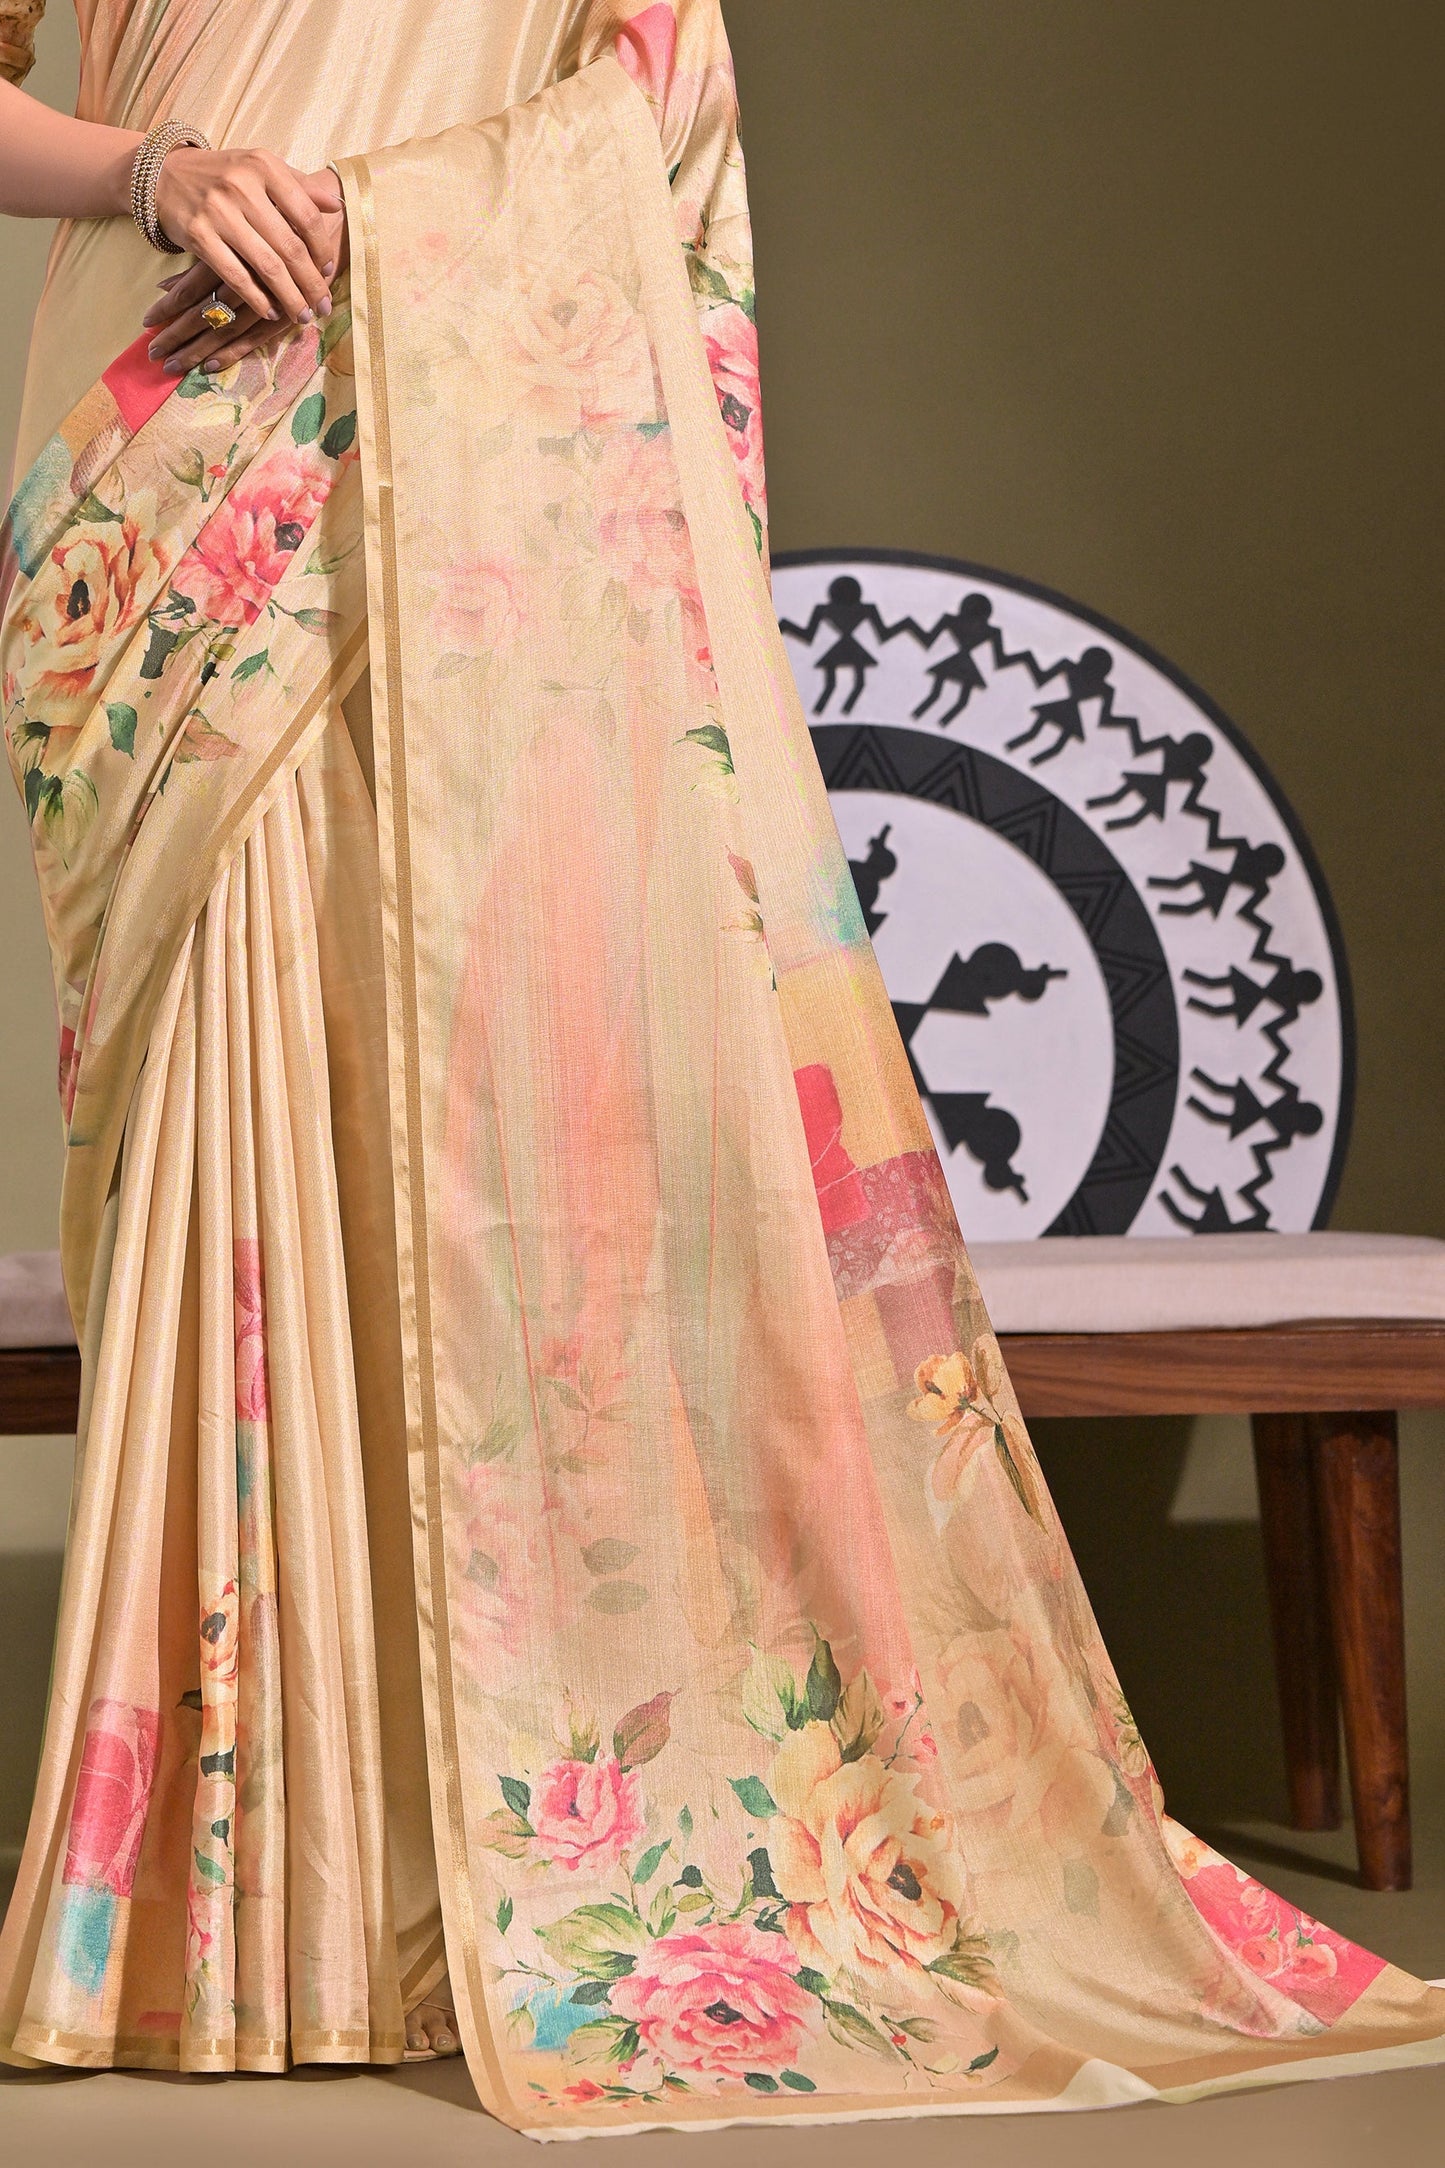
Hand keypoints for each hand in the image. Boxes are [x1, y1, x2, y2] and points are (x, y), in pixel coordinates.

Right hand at [143, 168, 347, 377]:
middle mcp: (242, 187)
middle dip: (311, 283)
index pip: (306, 217)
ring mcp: (218, 212)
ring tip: (302, 315)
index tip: (329, 271)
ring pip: (267, 266)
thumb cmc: (224, 175)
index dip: (322, 250)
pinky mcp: (198, 236)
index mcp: (263, 167)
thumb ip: (299, 185)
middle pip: (290, 247)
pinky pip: (236, 277)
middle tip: (322, 305)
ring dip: (289, 297)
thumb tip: (337, 205)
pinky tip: (271, 313)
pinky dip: (257, 299)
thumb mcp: (260, 168)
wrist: (165, 175)